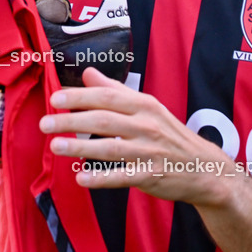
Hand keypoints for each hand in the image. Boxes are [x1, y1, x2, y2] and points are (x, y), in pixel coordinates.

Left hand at [40, 68, 240, 207]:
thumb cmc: (170, 135)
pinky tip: (80, 178)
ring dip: (80, 147)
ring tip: (55, 146)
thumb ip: (116, 91)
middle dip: (72, 121)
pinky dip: (100, 178)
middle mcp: (147, 125)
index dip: (80, 97)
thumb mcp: (148, 107)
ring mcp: (149, 151)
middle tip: (45, 123)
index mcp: (145, 105)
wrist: (205, 168)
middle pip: (104, 120)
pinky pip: (121, 176)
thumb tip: (87, 73)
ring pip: (110, 148)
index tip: (56, 98)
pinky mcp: (150, 175)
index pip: (107, 97)